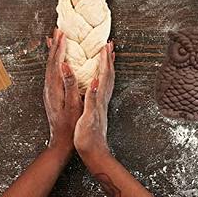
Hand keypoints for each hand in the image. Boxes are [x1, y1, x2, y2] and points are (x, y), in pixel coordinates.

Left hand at [44, 29, 82, 151]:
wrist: (61, 140)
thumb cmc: (71, 124)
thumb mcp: (73, 104)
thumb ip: (70, 85)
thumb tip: (66, 66)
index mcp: (54, 87)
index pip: (56, 62)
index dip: (60, 47)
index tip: (63, 34)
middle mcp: (49, 87)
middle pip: (51, 61)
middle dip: (55, 44)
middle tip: (58, 30)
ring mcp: (49, 90)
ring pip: (50, 65)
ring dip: (53, 51)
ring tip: (55, 39)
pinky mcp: (52, 93)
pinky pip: (52, 71)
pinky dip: (54, 61)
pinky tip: (57, 59)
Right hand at [74, 41, 114, 158]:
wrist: (94, 152)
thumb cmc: (88, 137)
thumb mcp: (88, 117)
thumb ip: (92, 98)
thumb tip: (95, 81)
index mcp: (100, 98)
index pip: (104, 74)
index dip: (104, 60)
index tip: (104, 45)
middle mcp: (103, 98)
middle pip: (109, 74)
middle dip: (109, 58)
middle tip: (109, 44)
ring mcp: (102, 102)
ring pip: (108, 79)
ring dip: (108, 65)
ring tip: (108, 55)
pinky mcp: (99, 106)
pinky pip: (104, 85)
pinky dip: (103, 75)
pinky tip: (99, 74)